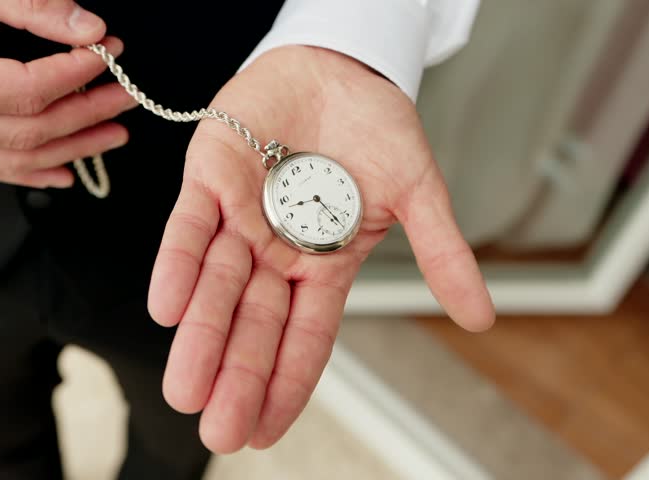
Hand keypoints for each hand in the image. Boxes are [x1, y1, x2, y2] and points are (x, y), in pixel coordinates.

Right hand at [0, 0, 135, 187]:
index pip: (26, 93)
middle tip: (127, 95)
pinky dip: (30, 170)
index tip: (110, 53)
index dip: (76, 75)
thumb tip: (91, 29)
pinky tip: (65, 171)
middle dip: (86, 115)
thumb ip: (26, 5)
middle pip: (27, 132)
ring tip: (114, 134)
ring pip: (12, 159)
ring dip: (69, 149)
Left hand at [148, 46, 494, 452]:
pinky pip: (189, 226)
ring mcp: (241, 216)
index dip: (286, 383)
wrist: (339, 65)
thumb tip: (481, 318)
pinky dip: (177, 263)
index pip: (304, 336)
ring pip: (215, 285)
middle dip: (236, 375)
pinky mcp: (211, 176)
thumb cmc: (375, 128)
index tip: (262, 433)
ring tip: (186, 389)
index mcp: (323, 264)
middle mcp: (276, 250)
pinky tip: (167, 307)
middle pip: (253, 323)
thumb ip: (441, 253)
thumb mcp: (418, 192)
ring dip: (200, 334)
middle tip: (218, 430)